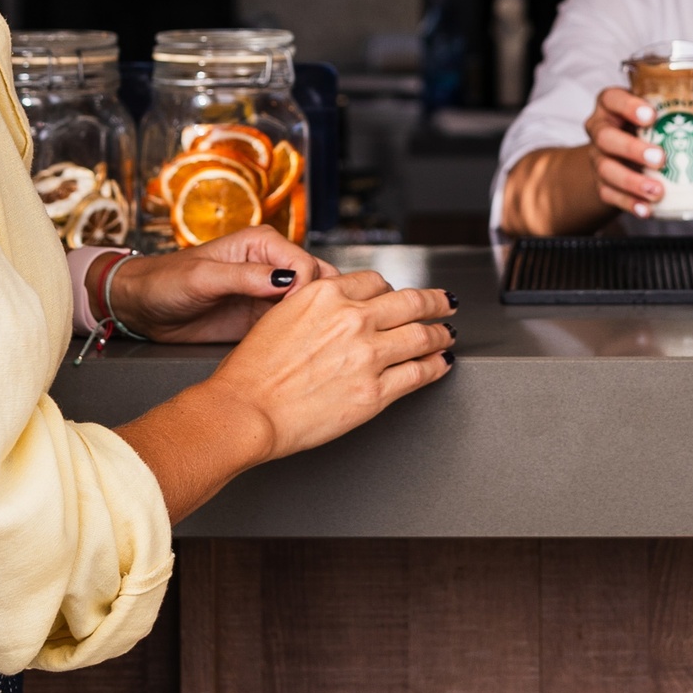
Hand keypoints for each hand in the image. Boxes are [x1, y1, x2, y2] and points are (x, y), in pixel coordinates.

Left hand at [111, 229, 339, 343]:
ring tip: (304, 343)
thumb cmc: (165, 282)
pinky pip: (292, 325)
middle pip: (317, 282)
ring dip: (312, 322)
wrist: (144, 309)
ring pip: (310, 305)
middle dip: (319, 305)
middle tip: (308, 331)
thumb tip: (286, 279)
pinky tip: (294, 349)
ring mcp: (269, 293)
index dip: (305, 290)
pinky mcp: (263, 318)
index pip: (305, 264)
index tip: (292, 315)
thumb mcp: (202, 277)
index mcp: (262, 243)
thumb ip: (245, 276)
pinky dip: (298, 336)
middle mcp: (271, 264)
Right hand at [202, 269, 454, 460]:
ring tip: (447, 333)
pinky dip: (437, 365)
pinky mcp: (375, 392)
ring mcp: (368, 355)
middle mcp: (353, 319)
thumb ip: (315, 307)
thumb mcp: (280, 315)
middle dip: (434, 301)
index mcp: (326, 295)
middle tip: (445, 302)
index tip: (396, 295)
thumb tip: (334, 308)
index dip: (390, 290)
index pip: (374, 282)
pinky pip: (419, 373)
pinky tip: (442, 363)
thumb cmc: (251, 372)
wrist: (245, 410)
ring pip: (422, 335)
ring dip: (441, 332)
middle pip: (410, 301)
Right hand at [584, 86, 664, 218]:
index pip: (612, 99)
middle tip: (660, 159)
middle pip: (605, 137)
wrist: (622, 157)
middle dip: (632, 149)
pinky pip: (609, 195)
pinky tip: (646, 209)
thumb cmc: (648, 128)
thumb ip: (685, 117)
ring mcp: (598, 158)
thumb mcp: (659, 114)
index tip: (651, 116)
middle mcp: (600, 130)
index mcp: (612, 106)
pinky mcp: (601, 183)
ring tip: (657, 191)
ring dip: (632, 182)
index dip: (628, 106)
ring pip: (605, 169)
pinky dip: (629, 203)